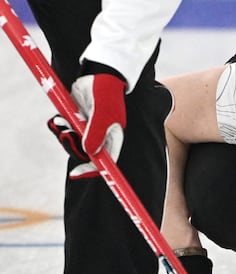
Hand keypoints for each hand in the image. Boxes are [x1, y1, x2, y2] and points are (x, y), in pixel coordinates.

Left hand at [45, 63, 127, 178]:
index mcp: (112, 139)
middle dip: (72, 147)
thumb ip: (96, 133)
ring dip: (64, 135)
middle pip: (85, 155)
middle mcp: (101, 137)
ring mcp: (89, 129)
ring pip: (73, 142)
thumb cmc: (106, 94)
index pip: (104, 162)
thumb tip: (89, 153)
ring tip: (60, 121)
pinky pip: (66, 130)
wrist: (98, 73)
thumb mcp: (103, 114)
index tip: (75, 173)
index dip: (91, 171)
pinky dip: (60, 126)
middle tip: (65, 135)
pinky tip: (59, 118)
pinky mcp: (78, 120)